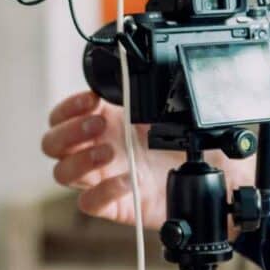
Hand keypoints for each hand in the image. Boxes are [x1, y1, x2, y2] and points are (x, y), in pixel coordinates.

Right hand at [41, 91, 254, 239]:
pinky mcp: (115, 206)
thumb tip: (137, 63)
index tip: (92, 100)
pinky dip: (102, 191)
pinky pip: (88, 203)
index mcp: (104, 123)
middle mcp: (97, 149)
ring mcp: (103, 178)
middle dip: (69, 131)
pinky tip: (127, 181)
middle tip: (100, 124)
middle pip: (51, 144)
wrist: (218, 178)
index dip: (68, 107)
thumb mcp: (170, 111)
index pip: (62, 115)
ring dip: (80, 160)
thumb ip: (147, 92)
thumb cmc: (191, 142)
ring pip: (61, 173)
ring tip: (109, 153)